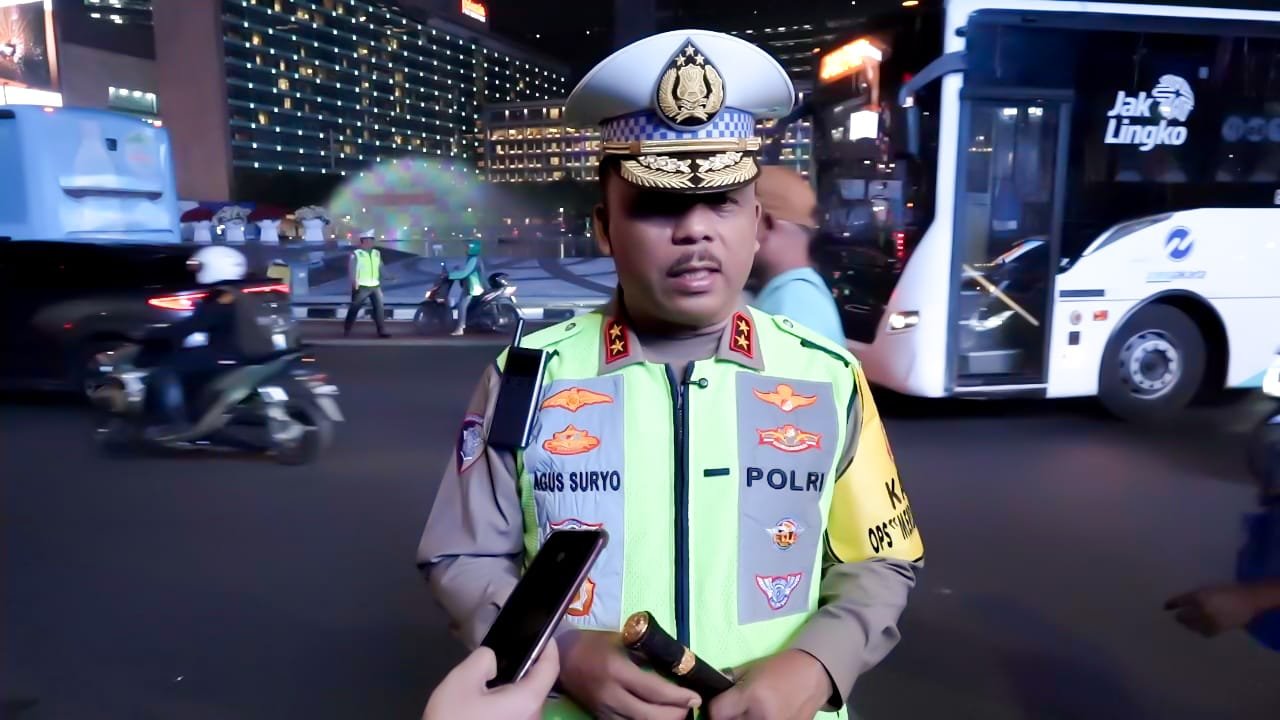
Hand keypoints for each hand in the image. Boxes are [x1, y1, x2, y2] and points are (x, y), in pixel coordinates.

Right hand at [422, 643, 558, 719]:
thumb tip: (494, 661)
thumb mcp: (462, 680)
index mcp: (528, 700)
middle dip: (523, 669)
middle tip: (500, 660)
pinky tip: (485, 703)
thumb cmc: (455, 718)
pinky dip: (507, 704)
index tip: (543, 634)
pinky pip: (517, 714)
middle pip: (536, 685)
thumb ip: (484, 659)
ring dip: (512, 689)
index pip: (551, 668)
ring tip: (488, 682)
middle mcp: (534, 717)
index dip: (550, 648)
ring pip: (525, 701)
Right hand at [557, 629, 700, 719]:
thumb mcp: (622, 641)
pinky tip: (657, 716)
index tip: (695, 698)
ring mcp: (605, 710)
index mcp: (618, 671)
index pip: (654, 690)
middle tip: (690, 707)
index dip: (678, 697)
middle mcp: (611, 695)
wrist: (563, 658)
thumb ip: (646, 655)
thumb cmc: (594, 644)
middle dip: (675, 714)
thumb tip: (676, 665)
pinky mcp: (601, 718)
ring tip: (677, 713)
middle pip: (649, 716)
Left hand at [708, 650, 833, 719]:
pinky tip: (761, 716)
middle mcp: (761, 717)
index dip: (714, 708)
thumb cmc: (781, 668)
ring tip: (749, 713)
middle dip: (727, 718)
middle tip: (734, 710)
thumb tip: (712, 691)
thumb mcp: (750, 670)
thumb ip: (729, 683)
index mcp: (752, 696)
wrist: (814, 675)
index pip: (717, 713)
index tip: (718, 705)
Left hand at [1165, 584, 1265, 636]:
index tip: (1165, 607)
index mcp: (1198, 597)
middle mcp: (1201, 610)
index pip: (1179, 602)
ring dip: (1188, 624)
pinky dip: (1200, 630)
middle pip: (1182, 617)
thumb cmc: (1226, 591)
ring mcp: (1209, 621)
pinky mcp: (1218, 629)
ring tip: (1187, 622)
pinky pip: (1204, 633)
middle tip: (1177, 616)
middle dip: (1179, 617)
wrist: (1247, 600)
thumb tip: (1178, 604)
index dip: (1171, 604)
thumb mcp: (1207, 589)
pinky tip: (1200, 627)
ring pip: (1191, 626)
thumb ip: (1193, 597)